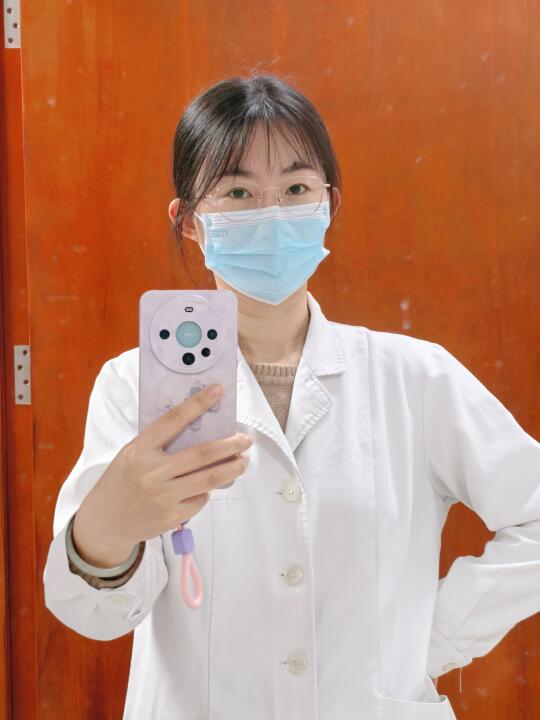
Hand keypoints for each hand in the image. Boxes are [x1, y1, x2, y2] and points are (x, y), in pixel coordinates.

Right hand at [72, 384, 252, 563]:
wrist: (104, 523)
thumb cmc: (122, 482)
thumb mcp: (132, 456)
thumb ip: (159, 445)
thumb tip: (200, 430)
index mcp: (140, 450)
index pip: (173, 421)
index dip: (197, 404)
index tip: (217, 390)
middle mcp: (152, 471)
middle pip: (201, 454)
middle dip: (229, 445)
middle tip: (246, 439)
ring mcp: (163, 496)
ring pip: (208, 479)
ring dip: (231, 468)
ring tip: (243, 461)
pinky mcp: (171, 516)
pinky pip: (199, 500)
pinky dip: (206, 492)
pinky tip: (206, 487)